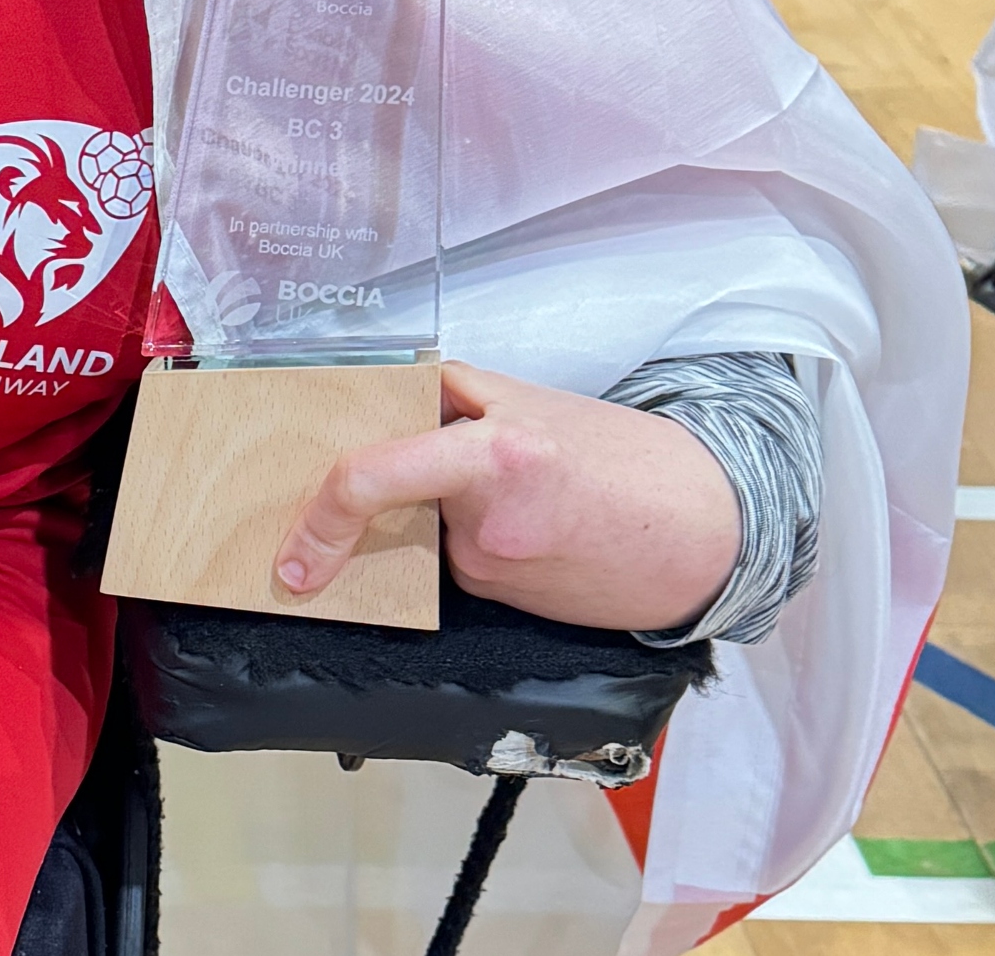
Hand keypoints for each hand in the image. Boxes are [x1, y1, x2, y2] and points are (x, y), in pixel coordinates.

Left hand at [273, 361, 738, 632]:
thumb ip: (450, 393)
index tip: (293, 556)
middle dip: (402, 489)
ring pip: (428, 533)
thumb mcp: (530, 399)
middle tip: (471, 470)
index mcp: (490, 457)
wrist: (702, 533)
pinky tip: (530, 525)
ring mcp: (493, 571)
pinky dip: (475, 537)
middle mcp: (484, 524)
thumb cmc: (624, 460)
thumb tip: (382, 397)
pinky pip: (459, 561)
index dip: (319, 518)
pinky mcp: (505, 600)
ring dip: (448, 509)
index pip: (372, 480)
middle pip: (394, 504)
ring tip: (526, 493)